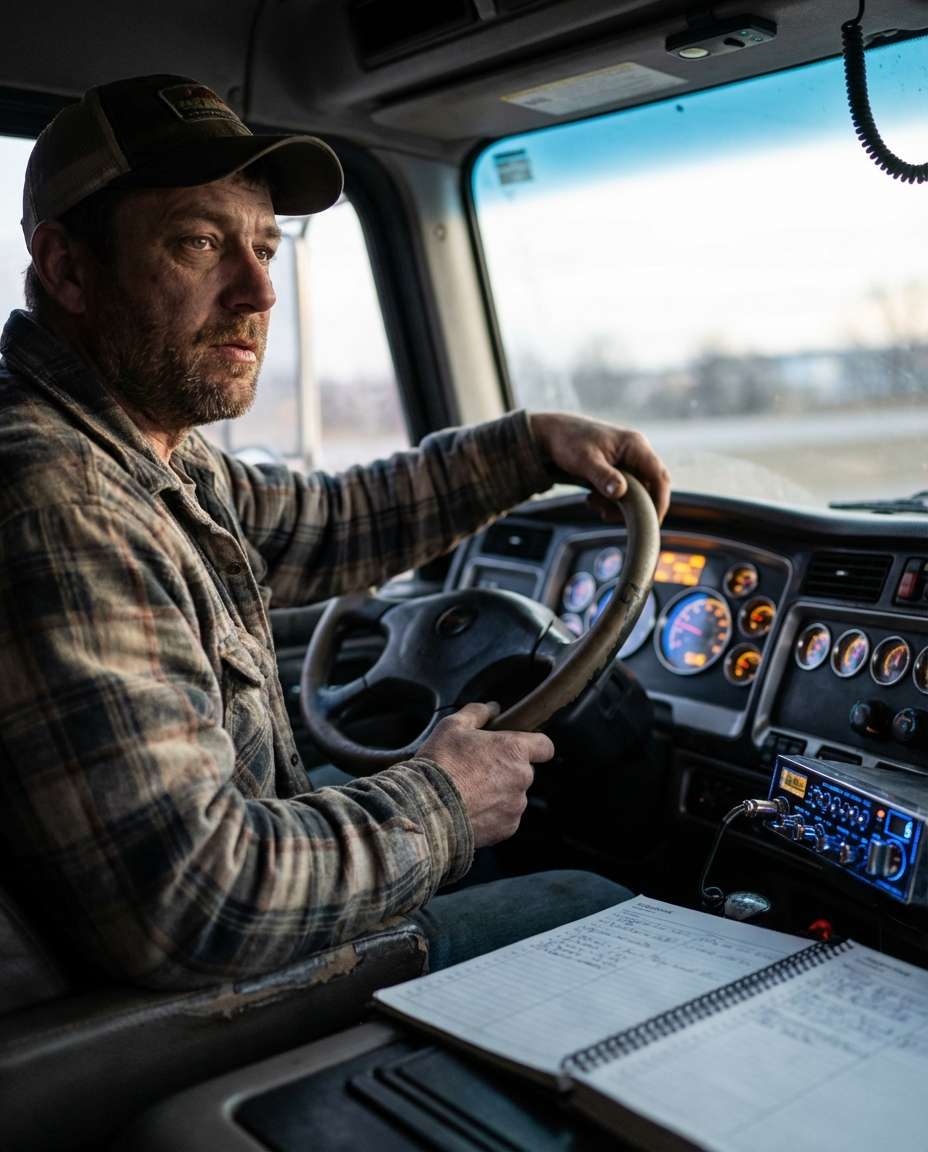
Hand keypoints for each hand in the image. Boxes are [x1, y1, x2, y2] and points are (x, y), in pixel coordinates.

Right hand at [419, 702, 554, 847]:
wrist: (426, 808)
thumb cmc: (440, 764)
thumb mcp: (452, 727)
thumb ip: (477, 713)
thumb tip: (492, 708)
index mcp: (514, 749)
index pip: (545, 746)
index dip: (535, 746)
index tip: (523, 748)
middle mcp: (522, 778)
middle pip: (524, 771)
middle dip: (506, 770)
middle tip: (478, 770)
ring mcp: (516, 805)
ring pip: (514, 795)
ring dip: (499, 793)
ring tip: (469, 793)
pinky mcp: (507, 828)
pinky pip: (505, 817)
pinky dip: (492, 815)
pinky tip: (470, 810)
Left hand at [529, 410, 670, 523]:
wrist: (553, 435)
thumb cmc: (569, 442)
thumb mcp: (584, 460)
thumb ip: (603, 476)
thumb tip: (620, 492)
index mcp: (635, 445)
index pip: (659, 476)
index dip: (660, 500)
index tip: (652, 521)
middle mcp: (636, 452)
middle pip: (650, 486)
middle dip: (633, 506)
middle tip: (608, 515)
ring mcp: (628, 461)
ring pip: (635, 492)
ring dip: (618, 504)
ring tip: (592, 503)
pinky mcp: (618, 470)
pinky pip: (624, 491)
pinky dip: (610, 500)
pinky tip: (591, 500)